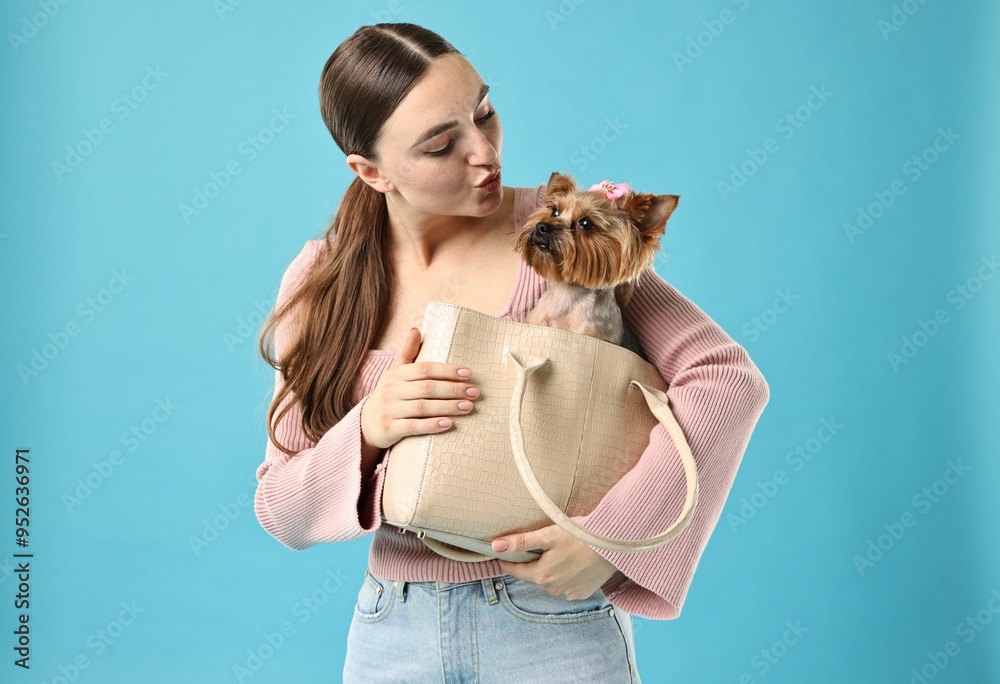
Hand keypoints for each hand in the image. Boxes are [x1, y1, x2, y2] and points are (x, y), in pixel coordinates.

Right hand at [360, 328, 480, 448]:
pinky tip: (449, 424)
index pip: (425, 369)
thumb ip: (408, 353)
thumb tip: (416, 329)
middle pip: (427, 388)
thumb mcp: (395, 373)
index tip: (468, 373)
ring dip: (448, 407)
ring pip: (422, 407)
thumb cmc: (390, 395)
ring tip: (468, 407)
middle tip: (474, 392)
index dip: (447, 370)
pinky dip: (431, 425)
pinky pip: (413, 427)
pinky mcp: (389, 429)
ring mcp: (389, 410)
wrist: (366, 424)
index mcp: (396, 375)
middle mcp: (391, 390)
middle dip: (453, 389)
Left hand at [492, 524, 618, 600]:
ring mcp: (568, 593)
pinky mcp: (582, 593)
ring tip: (558, 553)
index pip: (515, 571)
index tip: (501, 554)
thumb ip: (521, 542)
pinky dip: (565, 576)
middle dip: (532, 563)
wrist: (613, 546)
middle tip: (537, 547)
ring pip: (550, 581)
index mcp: (541, 575)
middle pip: (534, 575)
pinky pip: (566, 585)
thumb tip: (495, 546)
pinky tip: (572, 563)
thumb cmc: (581, 536)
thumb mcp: (548, 535)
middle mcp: (553, 588)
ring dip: (549, 570)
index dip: (507, 561)